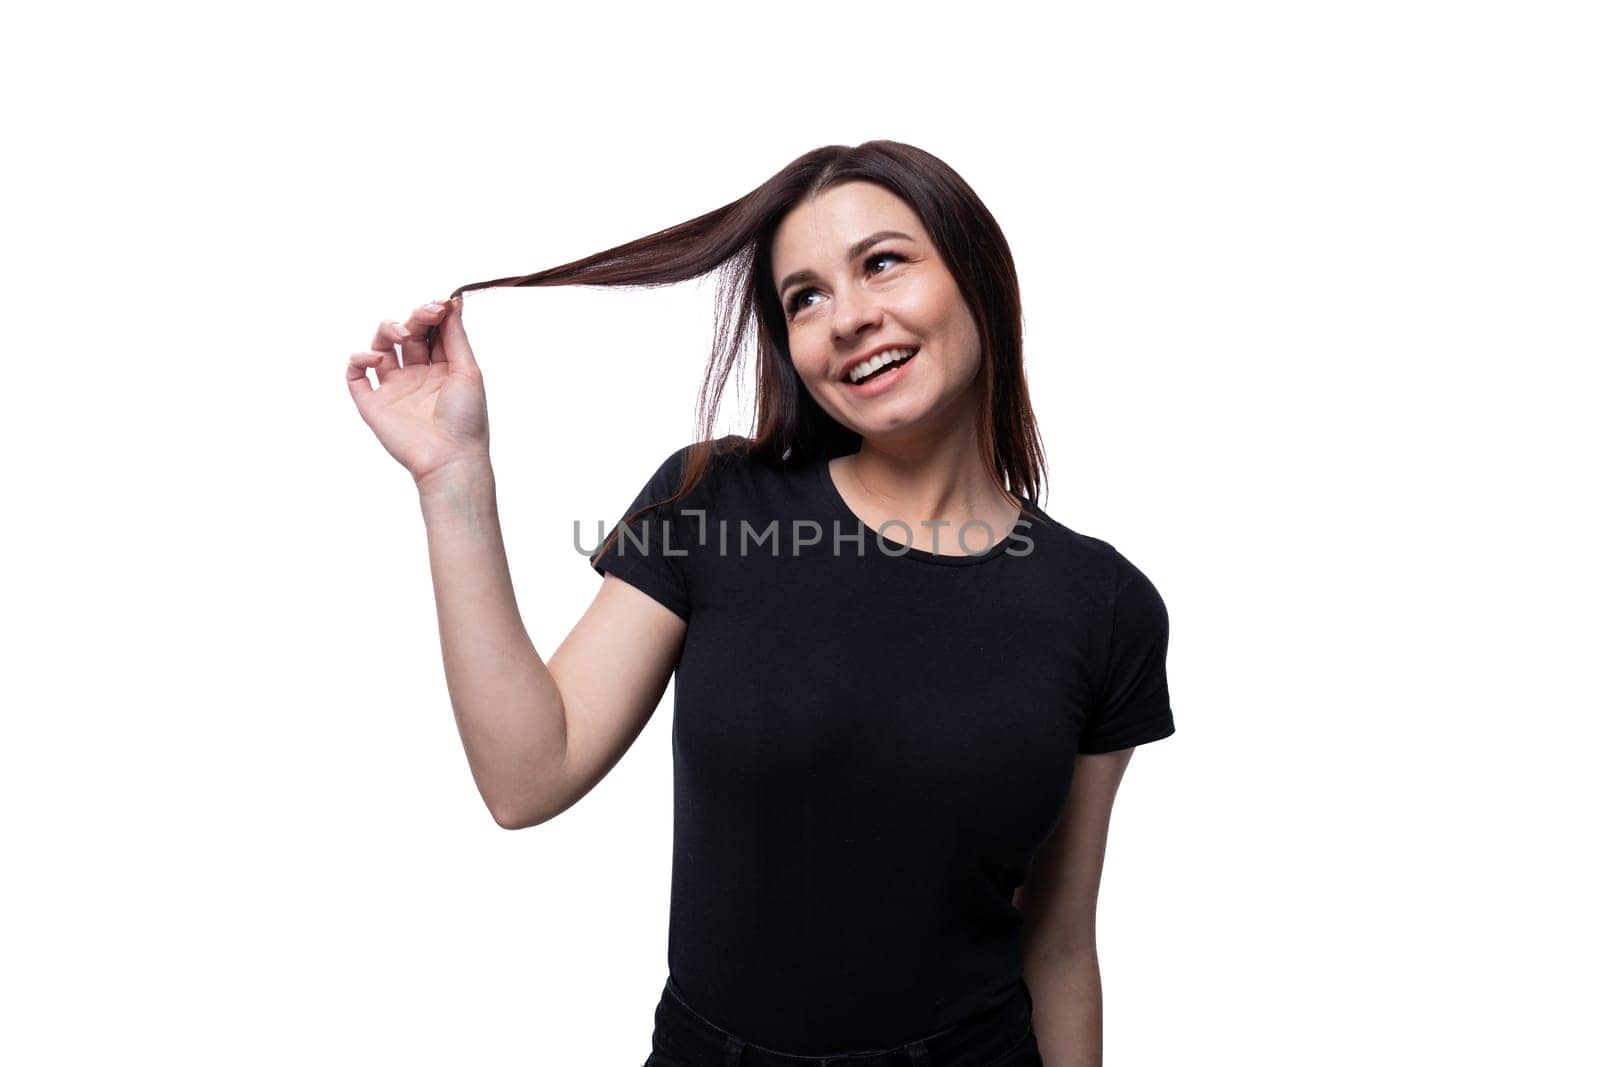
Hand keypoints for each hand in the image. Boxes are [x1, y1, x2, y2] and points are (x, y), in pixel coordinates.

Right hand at [346, 296, 490, 487]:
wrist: (450, 457)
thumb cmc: (466, 418)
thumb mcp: (468, 370)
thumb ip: (456, 336)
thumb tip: (452, 302)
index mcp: (441, 367)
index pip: (431, 331)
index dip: (432, 314)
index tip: (440, 304)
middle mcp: (416, 374)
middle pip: (406, 333)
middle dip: (414, 318)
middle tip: (424, 315)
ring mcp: (393, 388)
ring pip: (380, 347)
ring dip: (386, 330)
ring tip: (400, 335)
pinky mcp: (372, 403)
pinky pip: (356, 375)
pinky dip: (359, 359)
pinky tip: (376, 359)